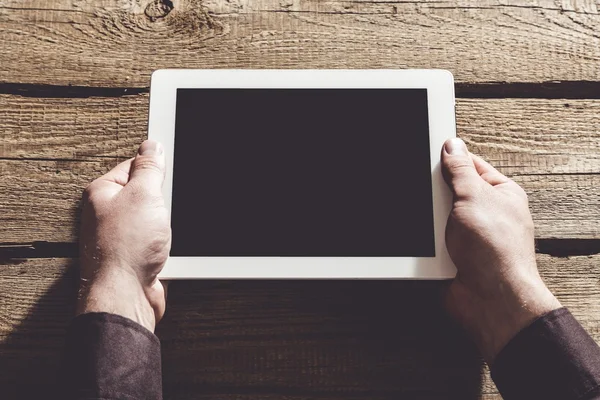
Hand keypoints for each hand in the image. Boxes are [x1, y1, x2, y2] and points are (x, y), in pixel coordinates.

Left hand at [78, 140, 170, 331]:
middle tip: (165, 209)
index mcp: (103, 193)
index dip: (155, 168)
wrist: (127, 295)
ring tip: (162, 235)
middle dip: (164, 202)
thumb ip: (150, 167)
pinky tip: (165, 250)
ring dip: (167, 226)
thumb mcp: (144, 194)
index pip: (134, 166)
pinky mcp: (136, 257)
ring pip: (156, 220)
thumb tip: (153, 146)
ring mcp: (122, 237)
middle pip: (147, 194)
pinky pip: (159, 242)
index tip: (169, 171)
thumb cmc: (125, 248)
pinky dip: (167, 245)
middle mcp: (108, 215)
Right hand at [442, 138, 560, 362]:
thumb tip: (451, 145)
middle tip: (432, 199)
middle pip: (448, 190)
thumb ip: (460, 169)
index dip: (450, 160)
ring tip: (435, 229)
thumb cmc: (497, 250)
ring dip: (431, 222)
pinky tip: (429, 244)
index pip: (471, 165)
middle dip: (435, 195)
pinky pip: (430, 238)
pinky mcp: (452, 253)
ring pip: (436, 215)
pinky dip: (426, 241)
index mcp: (500, 193)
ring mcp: (468, 234)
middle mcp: (485, 212)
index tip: (430, 154)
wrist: (490, 300)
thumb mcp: (475, 197)